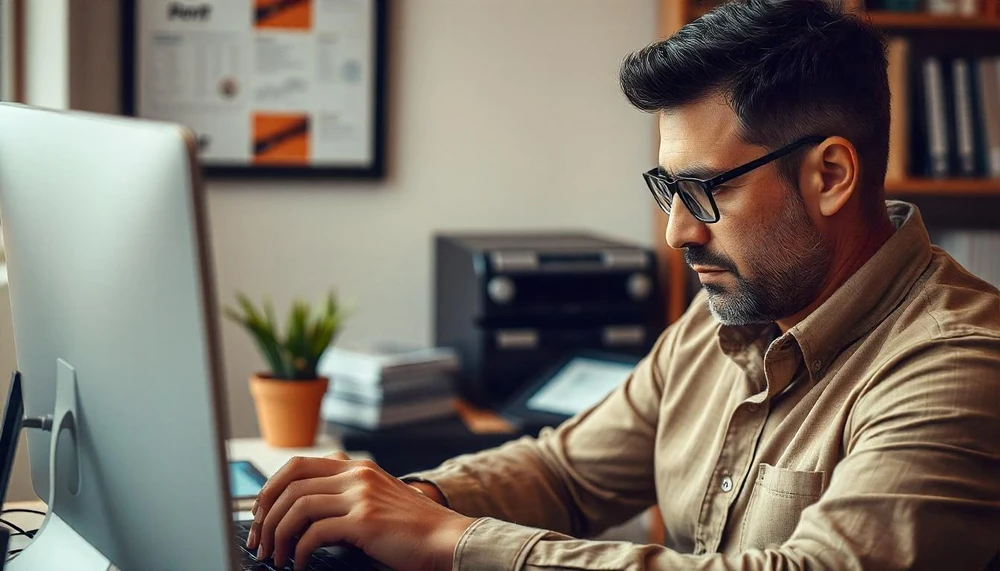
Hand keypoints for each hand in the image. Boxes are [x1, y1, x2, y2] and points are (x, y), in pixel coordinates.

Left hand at [246, 452, 474, 570]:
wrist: (447, 538)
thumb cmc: (413, 528)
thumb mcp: (377, 498)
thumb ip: (346, 495)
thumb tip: (301, 513)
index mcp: (357, 467)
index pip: (297, 465)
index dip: (270, 488)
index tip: (260, 513)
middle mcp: (356, 474)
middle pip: (290, 483)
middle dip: (266, 513)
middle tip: (259, 539)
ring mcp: (360, 495)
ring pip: (297, 507)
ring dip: (278, 535)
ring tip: (276, 556)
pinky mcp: (364, 520)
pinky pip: (315, 534)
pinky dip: (299, 552)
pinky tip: (300, 564)